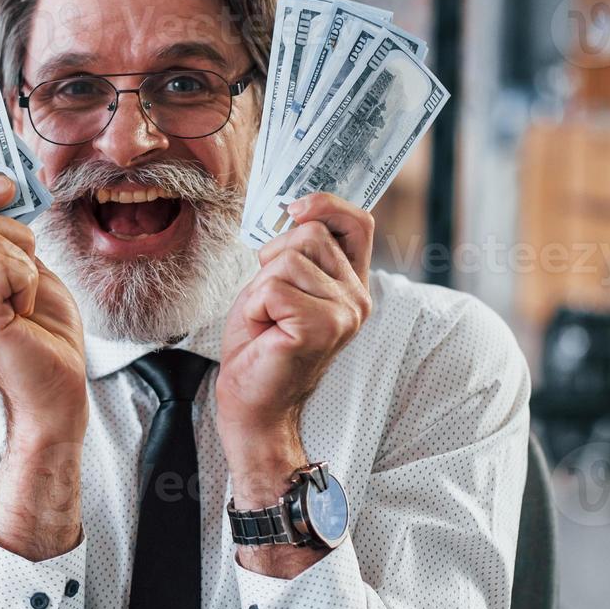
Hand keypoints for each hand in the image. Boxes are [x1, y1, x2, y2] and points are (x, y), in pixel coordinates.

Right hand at [0, 174, 87, 558]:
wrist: (56, 393)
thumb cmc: (45, 338)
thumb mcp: (29, 271)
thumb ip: (10, 238)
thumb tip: (7, 189)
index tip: (5, 184)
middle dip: (21, 239)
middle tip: (28, 286)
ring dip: (27, 266)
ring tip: (25, 305)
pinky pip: (2, 263)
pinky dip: (28, 282)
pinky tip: (24, 314)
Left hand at [216, 193, 373, 506]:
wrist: (252, 404)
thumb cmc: (260, 347)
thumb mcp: (278, 286)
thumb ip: (296, 252)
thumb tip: (296, 208)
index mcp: (350, 285)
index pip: (357, 223)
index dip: (327, 203)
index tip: (295, 208)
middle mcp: (356, 298)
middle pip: (310, 234)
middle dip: (272, 260)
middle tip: (268, 303)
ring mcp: (344, 313)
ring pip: (288, 258)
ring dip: (261, 287)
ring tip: (267, 319)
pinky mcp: (322, 327)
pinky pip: (274, 286)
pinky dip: (255, 304)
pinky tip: (264, 331)